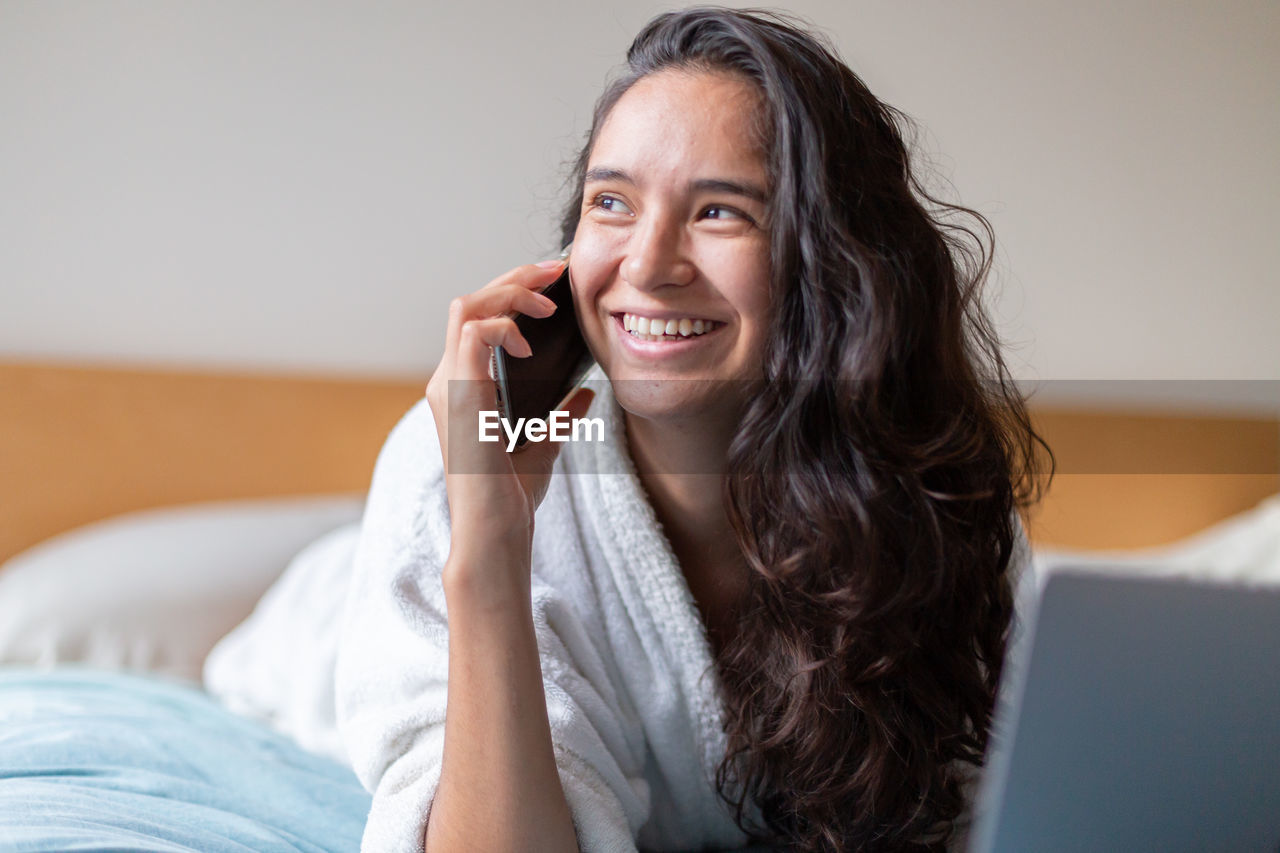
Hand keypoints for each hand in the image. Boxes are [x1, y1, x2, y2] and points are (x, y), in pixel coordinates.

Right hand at [425, 260, 595, 572]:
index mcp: (462, 386)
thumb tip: (584, 392)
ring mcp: (447, 385)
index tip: (555, 285)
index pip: (478, 316)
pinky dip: (505, 326)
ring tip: (547, 304)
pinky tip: (532, 343)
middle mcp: (447, 379)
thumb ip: (560, 415)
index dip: (514, 291)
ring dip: (511, 293)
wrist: (496, 532)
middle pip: (471, 300)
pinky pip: (474, 334)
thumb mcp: (545, 444)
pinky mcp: (459, 395)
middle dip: (515, 278)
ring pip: (468, 306)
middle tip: (556, 272)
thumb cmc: (511, 497)